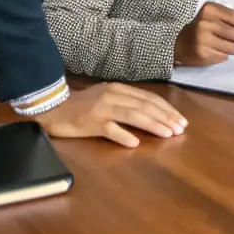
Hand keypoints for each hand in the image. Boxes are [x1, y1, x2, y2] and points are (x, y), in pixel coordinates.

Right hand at [34, 82, 187, 147]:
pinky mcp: (90, 123)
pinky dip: (123, 135)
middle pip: (145, 106)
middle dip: (166, 117)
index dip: (166, 109)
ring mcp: (102, 109)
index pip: (148, 98)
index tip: (181, 119)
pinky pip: (109, 129)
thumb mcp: (105, 98)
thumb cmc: (81, 105)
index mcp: (118, 89)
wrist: (52, 107)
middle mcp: (113, 96)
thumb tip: (150, 114)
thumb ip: (125, 103)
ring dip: (153, 125)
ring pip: (133, 115)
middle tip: (180, 128)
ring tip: (167, 134)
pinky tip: (134, 143)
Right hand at [174, 3, 233, 66]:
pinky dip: (224, 55)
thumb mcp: (221, 17)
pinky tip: (215, 51)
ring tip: (223, 45)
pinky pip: (225, 57)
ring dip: (233, 49)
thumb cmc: (206, 28)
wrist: (182, 44)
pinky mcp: (203, 53)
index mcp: (210, 9)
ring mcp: (203, 38)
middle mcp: (205, 22)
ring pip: (233, 48)